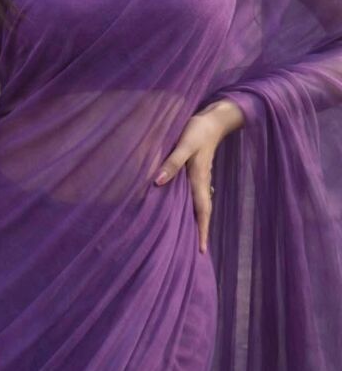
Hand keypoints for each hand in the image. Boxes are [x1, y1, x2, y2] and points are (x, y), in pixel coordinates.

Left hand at [153, 100, 243, 253]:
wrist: (213, 118)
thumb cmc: (198, 130)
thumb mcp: (184, 144)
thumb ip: (172, 163)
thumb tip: (157, 183)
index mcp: (199, 179)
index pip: (203, 211)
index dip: (202, 231)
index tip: (203, 252)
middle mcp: (202, 182)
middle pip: (203, 211)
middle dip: (201, 231)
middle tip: (198, 252)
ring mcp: (202, 177)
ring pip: (200, 203)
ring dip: (197, 219)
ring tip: (192, 235)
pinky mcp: (198, 170)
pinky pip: (196, 194)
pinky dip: (194, 205)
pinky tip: (186, 207)